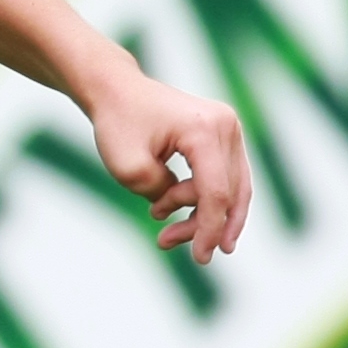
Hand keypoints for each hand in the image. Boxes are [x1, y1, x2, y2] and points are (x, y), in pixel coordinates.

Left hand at [85, 67, 252, 262]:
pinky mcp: (223, 135)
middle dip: (203, 226)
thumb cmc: (118, 124)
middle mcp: (225, 126)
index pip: (215, 192)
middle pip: (228, 192)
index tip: (200, 257)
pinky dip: (204, 199)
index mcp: (204, 130)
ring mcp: (228, 128)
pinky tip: (174, 211)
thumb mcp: (128, 169)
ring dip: (201, 215)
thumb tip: (189, 210)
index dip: (209, 229)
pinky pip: (224, 177)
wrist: (117, 89)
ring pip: (230, 188)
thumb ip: (162, 194)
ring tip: (164, 230)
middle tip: (166, 242)